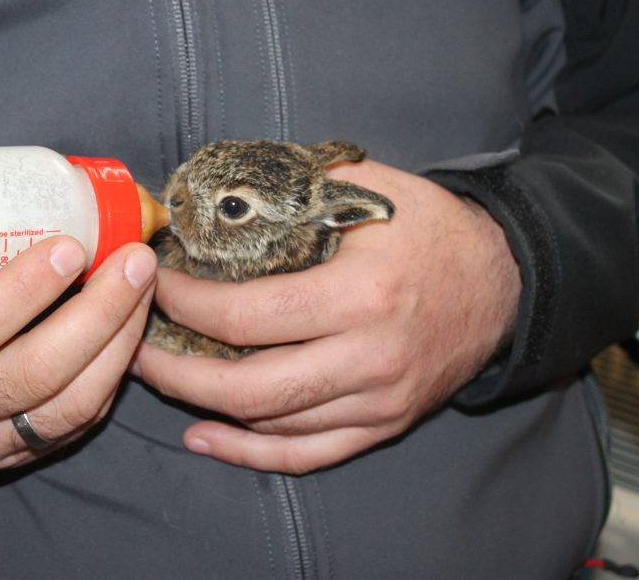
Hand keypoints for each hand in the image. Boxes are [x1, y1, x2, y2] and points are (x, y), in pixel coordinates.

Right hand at [0, 237, 156, 468]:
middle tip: (134, 263)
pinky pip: (74, 424)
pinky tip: (127, 333)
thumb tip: (53, 192)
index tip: (69, 246)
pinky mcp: (6, 460)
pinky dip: (110, 376)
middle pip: (30, 373)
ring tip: (143, 291)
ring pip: (65, 407)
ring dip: (118, 345)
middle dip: (97, 315)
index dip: (22, 290)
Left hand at [134, 159, 520, 473]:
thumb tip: (211, 189)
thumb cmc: (428, 226)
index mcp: (359, 295)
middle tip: (134, 343)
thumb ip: (291, 185)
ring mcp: (378, 401)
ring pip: (271, 426)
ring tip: (158, 375)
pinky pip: (307, 455)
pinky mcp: (384, 424)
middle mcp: (369, 358)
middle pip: (248, 387)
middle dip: (175, 369)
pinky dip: (249, 453)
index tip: (153, 281)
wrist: (504, 278)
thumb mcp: (366, 185)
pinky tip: (205, 436)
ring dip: (203, 405)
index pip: (244, 315)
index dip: (183, 303)